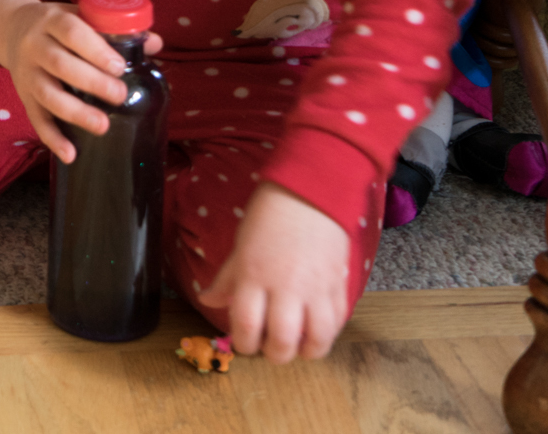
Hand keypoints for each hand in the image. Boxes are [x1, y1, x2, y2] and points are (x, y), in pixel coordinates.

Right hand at [0, 0, 163, 163]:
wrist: (11, 29)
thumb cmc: (57, 25)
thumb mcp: (79, 16)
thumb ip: (114, 29)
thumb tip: (155, 43)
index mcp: (51, 20)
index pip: (71, 31)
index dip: (95, 49)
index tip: (119, 66)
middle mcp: (34, 46)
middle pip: (60, 64)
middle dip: (92, 81)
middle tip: (120, 95)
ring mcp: (27, 73)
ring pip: (48, 94)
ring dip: (75, 112)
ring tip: (103, 126)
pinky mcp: (23, 96)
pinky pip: (36, 119)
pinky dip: (52, 138)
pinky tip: (70, 154)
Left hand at [197, 182, 352, 362]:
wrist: (309, 193)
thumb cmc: (268, 216)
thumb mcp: (241, 247)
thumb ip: (227, 279)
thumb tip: (208, 299)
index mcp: (253, 276)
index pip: (246, 326)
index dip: (244, 344)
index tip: (244, 344)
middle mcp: (285, 287)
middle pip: (282, 341)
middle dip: (274, 354)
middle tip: (270, 347)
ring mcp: (316, 288)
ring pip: (317, 340)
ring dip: (306, 351)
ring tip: (298, 345)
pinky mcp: (339, 285)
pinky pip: (338, 322)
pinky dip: (328, 333)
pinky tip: (318, 328)